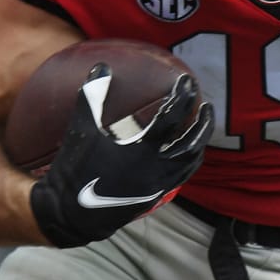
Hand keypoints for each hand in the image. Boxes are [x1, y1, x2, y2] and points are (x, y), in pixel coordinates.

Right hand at [28, 66, 213, 248]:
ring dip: (199, 142)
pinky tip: (185, 152)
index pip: (171, 118)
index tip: (187, 82)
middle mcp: (156, 170)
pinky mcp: (154, 196)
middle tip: (207, 106)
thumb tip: (101, 65)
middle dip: (203, 123)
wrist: (71, 213)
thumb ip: (92, 95)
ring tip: (201, 127)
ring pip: (190, 163)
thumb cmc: (75, 169)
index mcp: (141, 151)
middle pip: (192, 143)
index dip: (182, 97)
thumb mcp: (81, 129)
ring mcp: (158, 186)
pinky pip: (181, 177)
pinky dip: (188, 161)